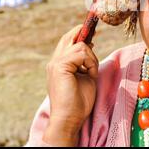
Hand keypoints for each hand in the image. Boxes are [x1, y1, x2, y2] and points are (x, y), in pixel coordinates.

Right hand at [44, 24, 98, 145]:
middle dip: (83, 32)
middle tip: (94, 30)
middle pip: (69, 36)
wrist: (69, 118)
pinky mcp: (60, 66)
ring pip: (80, 45)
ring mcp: (55, 63)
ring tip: (91, 72)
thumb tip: (89, 45)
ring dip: (92, 58)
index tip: (92, 30)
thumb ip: (84, 61)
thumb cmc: (78, 102)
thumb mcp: (85, 76)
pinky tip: (90, 74)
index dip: (79, 33)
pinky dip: (90, 63)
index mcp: (58, 64)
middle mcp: (54, 61)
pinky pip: (81, 53)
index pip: (67, 41)